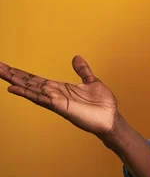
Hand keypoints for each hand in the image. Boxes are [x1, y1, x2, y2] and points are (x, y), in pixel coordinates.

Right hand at [1, 55, 118, 138]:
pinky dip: (26, 93)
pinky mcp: (60, 107)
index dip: (21, 73)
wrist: (111, 119)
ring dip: (15, 81)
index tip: (6, 66)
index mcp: (60, 88)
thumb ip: (82, 71)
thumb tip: (76, 57)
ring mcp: (55, 101)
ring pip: (30, 89)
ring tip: (0, 72)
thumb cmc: (102, 104)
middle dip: (12, 74)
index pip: (35, 79)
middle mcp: (54, 94)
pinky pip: (40, 99)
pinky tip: (13, 88)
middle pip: (29, 82)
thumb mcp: (92, 81)